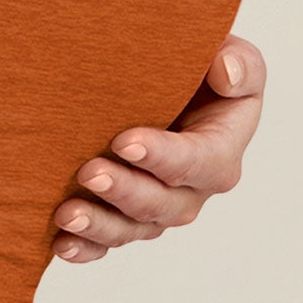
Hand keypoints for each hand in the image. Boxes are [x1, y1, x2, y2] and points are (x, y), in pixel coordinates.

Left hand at [49, 34, 264, 263]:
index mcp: (220, 150)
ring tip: (66, 215)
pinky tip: (61, 243)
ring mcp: (158, 206)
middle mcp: (192, 188)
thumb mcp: (232, 56)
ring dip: (100, 225)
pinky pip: (110, 239)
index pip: (199, 161)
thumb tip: (226, 74)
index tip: (124, 141)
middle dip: (125, 192)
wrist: (169, 81)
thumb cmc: (202, 66)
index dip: (164, 157)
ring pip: (134, 227)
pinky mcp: (128, 214)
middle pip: (162, 203)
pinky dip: (86, 246)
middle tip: (88, 172)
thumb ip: (240, 65)